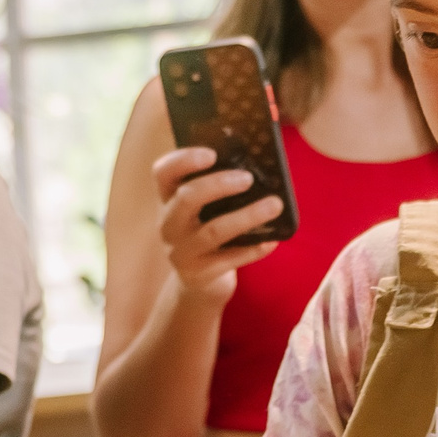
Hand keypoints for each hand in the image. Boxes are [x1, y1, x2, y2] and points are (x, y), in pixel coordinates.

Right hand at [152, 146, 282, 300]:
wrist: (199, 282)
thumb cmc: (208, 231)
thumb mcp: (203, 210)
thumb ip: (218, 189)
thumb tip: (258, 164)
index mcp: (168, 199)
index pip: (163, 172)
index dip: (184, 160)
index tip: (212, 153)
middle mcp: (169, 225)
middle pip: (187, 198)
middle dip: (219, 185)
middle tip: (249, 178)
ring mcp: (181, 252)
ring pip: (214, 231)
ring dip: (247, 216)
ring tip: (274, 205)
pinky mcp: (199, 275)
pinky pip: (229, 259)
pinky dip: (253, 249)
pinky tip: (272, 241)